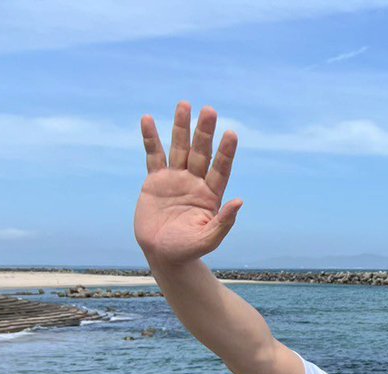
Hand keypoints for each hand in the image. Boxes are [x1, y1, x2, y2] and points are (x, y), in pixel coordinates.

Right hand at [134, 101, 241, 266]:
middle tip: (209, 110)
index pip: (221, 169)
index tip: (231, 134)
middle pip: (201, 152)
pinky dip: (150, 138)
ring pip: (179, 148)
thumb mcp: (208, 239)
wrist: (164, 255)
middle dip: (204, 132)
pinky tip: (148, 119)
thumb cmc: (188, 250)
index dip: (226, 152)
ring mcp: (176, 179)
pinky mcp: (155, 181)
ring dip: (181, 127)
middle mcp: (195, 183)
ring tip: (184, 105)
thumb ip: (224, 222)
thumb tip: (239, 202)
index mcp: (211, 195)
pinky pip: (153, 156)